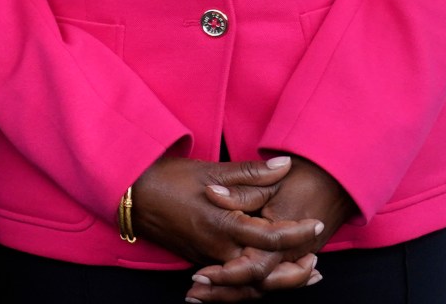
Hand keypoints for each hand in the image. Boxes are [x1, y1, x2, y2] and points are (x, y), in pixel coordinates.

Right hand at [131, 156, 322, 292]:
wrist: (128, 193)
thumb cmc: (168, 178)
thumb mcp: (211, 171)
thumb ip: (252, 174)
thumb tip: (284, 165)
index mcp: (223, 224)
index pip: (272, 237)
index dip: (298, 232)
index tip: (317, 223)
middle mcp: (218, 248)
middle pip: (266, 271)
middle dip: (295, 271)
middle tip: (317, 260)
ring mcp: (208, 258)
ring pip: (250, 281)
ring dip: (278, 280)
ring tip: (302, 273)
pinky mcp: (200, 260)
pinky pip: (233, 279)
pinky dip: (254, 279)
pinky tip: (267, 271)